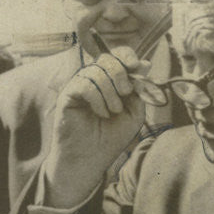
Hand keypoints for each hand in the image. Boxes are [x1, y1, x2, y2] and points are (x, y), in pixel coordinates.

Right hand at [42, 48, 148, 207]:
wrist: (91, 157)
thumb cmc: (112, 137)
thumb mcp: (134, 113)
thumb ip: (139, 90)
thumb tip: (146, 63)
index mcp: (110, 81)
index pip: (117, 55)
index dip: (127, 55)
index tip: (136, 66)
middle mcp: (94, 80)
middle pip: (107, 59)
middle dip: (121, 74)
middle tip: (125, 93)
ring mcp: (79, 85)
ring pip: (96, 71)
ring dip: (110, 93)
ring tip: (113, 112)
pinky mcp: (68, 94)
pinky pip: (85, 84)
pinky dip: (97, 99)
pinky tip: (101, 113)